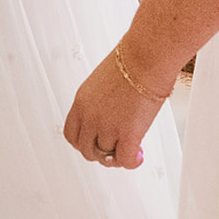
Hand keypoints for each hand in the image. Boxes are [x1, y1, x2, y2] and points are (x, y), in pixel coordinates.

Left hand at [63, 42, 168, 169]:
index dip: (82, 142)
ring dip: (117, 157)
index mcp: (81, 101)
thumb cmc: (132, 60)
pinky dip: (131, 162)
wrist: (147, 56)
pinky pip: (125, 160)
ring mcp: (107, 126)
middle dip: (100, 152)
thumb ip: (100, 101)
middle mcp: (90, 116)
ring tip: (129, 151)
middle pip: (86, 149)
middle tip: (113, 149)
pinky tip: (138, 156)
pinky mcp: (127, 134)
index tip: (93, 142)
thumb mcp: (103, 81)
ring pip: (105, 156)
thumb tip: (112, 113)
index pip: (71, 134)